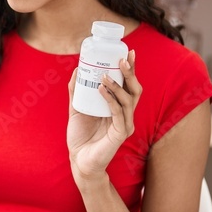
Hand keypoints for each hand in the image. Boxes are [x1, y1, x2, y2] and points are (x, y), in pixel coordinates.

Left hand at [66, 50, 140, 179]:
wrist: (78, 160)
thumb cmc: (80, 136)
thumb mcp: (76, 109)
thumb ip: (77, 91)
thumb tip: (77, 69)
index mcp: (118, 107)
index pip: (128, 84)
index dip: (130, 68)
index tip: (127, 51)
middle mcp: (125, 114)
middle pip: (135, 90)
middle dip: (130, 73)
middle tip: (122, 59)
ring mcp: (125, 124)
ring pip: (129, 100)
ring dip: (117, 85)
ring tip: (104, 75)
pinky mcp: (120, 134)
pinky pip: (118, 113)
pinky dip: (110, 99)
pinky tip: (101, 89)